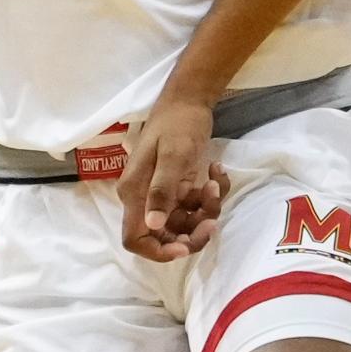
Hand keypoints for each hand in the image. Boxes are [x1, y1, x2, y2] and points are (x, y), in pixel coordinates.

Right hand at [117, 98, 228, 262]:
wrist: (189, 100)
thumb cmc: (177, 124)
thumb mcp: (173, 155)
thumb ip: (162, 190)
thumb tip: (152, 226)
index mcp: (135, 194)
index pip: (135, 239)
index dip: (158, 251)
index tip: (185, 247)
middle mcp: (145, 199)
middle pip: (164, 236)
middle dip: (191, 234)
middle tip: (213, 220)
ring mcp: (164, 194)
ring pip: (184, 223)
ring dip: (206, 210)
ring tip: (215, 182)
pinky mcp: (180, 188)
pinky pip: (196, 206)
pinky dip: (210, 195)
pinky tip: (215, 170)